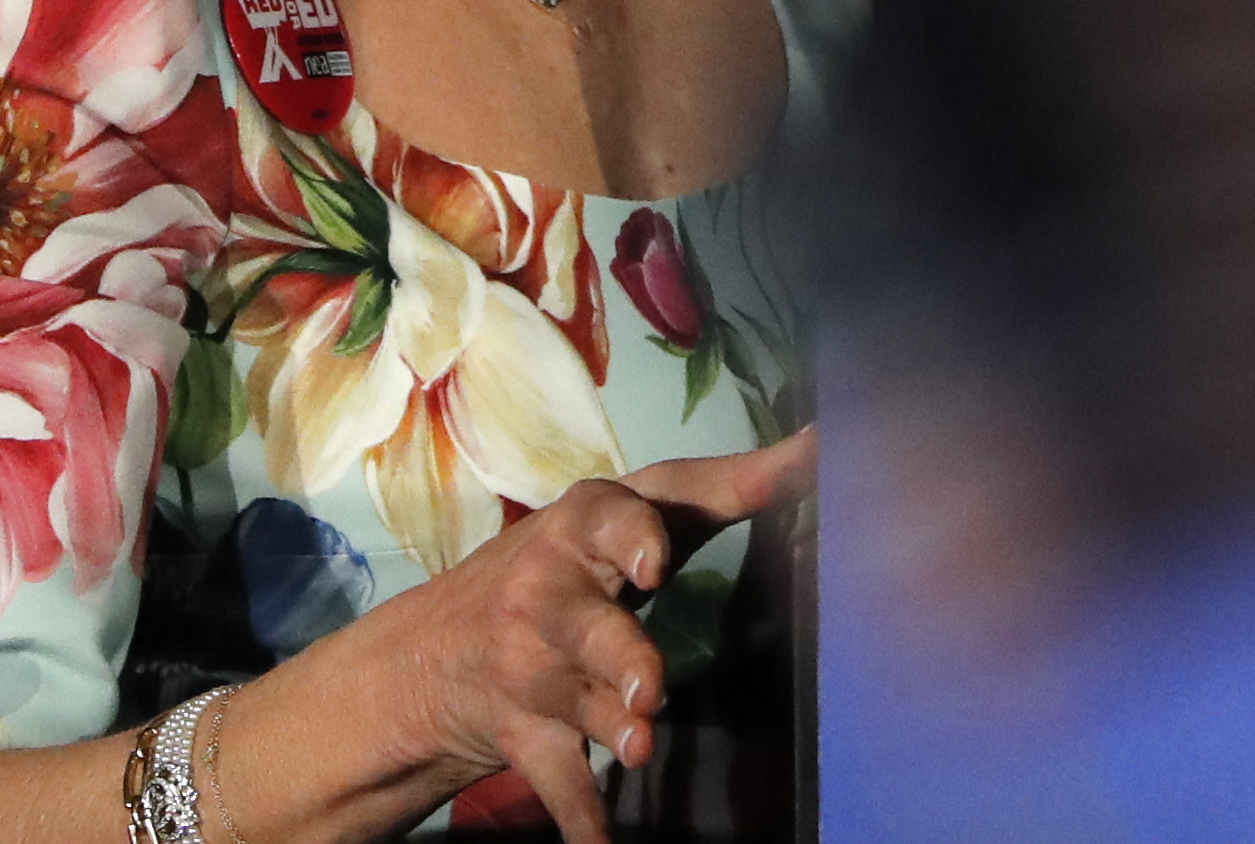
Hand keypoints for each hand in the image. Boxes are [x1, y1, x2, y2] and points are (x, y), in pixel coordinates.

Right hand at [351, 431, 818, 841]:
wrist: (434, 652)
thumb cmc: (571, 562)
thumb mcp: (624, 516)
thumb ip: (722, 487)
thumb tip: (820, 447)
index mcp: (582, 528)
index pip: (609, 518)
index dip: (632, 536)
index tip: (656, 561)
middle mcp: (550, 596)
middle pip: (585, 624)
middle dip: (618, 653)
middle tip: (650, 686)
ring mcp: (532, 671)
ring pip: (574, 702)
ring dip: (606, 724)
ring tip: (638, 742)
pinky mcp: (525, 733)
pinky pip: (556, 780)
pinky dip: (581, 817)